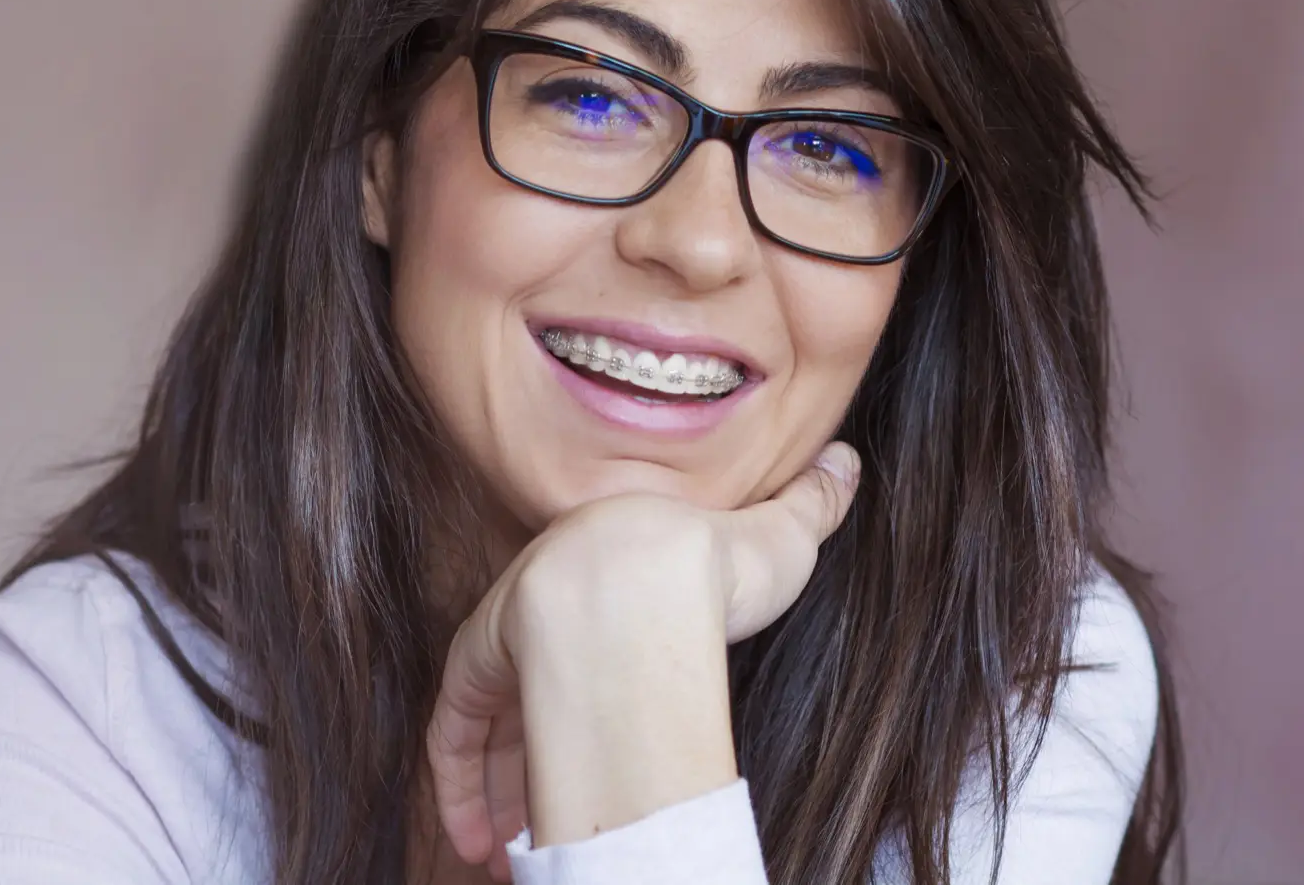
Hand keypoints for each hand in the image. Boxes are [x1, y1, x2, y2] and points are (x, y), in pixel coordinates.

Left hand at [426, 441, 861, 879]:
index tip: (604, 739)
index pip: (588, 626)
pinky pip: (453, 737)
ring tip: (513, 854)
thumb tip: (850, 457)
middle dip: (540, 757)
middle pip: (537, 685)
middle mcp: (548, 595)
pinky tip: (481, 844)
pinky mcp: (479, 665)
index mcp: (607, 558)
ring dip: (500, 792)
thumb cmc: (719, 562)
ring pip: (491, 722)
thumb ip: (810, 503)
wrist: (655, 572)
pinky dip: (460, 793)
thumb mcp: (778, 536)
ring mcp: (509, 630)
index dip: (589, 687)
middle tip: (548, 820)